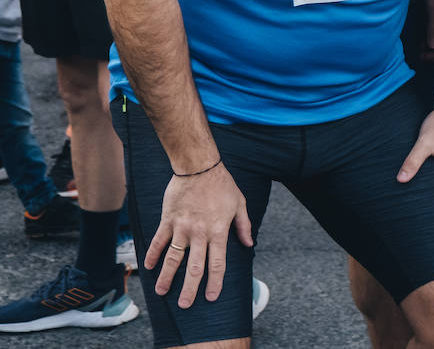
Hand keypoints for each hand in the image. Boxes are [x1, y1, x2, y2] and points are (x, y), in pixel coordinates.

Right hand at [146, 161, 252, 307]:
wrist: (199, 167)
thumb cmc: (222, 184)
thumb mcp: (239, 203)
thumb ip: (243, 226)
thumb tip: (249, 243)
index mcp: (218, 231)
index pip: (217, 262)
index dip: (215, 281)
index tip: (211, 297)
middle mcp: (199, 233)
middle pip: (194, 266)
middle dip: (190, 288)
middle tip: (185, 304)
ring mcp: (182, 227)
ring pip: (173, 257)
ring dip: (167, 276)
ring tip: (162, 292)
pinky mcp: (168, 220)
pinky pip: (158, 241)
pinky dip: (152, 254)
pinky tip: (148, 267)